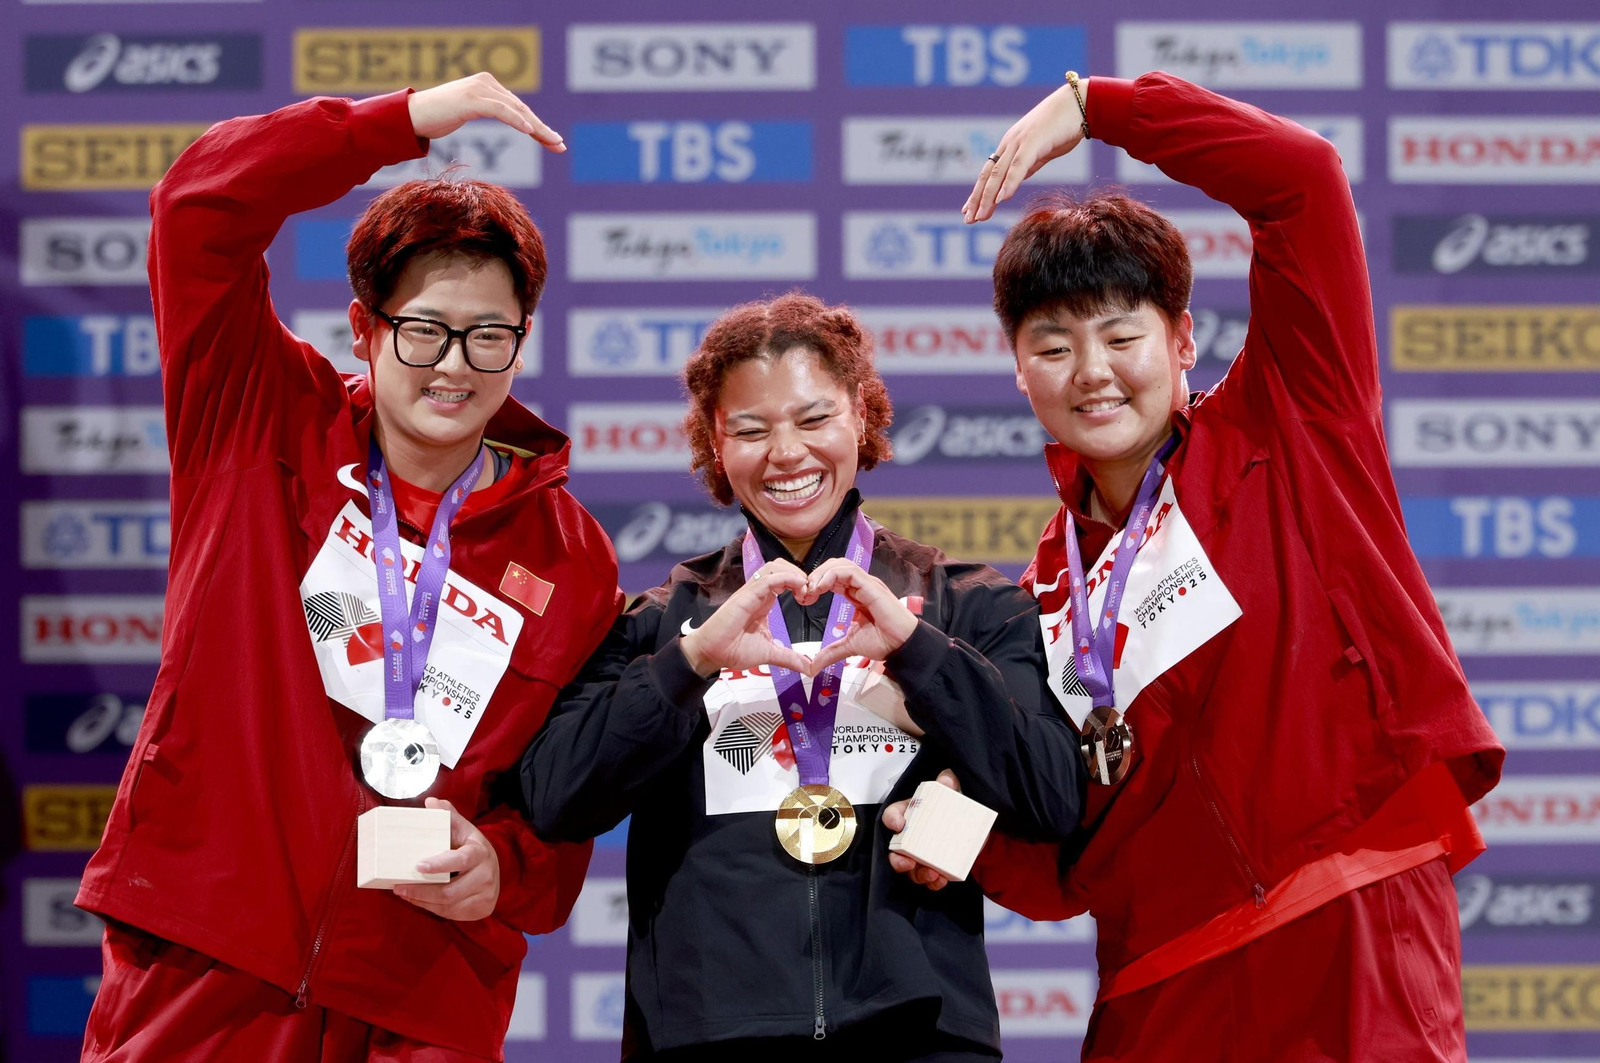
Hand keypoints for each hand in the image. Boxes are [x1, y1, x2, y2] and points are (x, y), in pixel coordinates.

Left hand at [393, 798, 500, 920]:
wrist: (493, 868)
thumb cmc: (471, 847)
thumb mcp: (462, 829)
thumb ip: (448, 815)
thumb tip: (431, 802)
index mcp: (480, 852)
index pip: (461, 860)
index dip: (440, 865)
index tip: (418, 865)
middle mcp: (486, 875)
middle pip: (450, 891)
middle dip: (421, 891)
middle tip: (398, 886)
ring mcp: (486, 894)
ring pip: (448, 905)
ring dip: (422, 901)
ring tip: (403, 893)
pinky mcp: (481, 909)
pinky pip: (450, 913)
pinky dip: (431, 908)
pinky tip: (418, 900)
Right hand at [407, 71, 564, 149]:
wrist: (411, 116)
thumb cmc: (436, 117)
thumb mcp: (467, 112)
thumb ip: (487, 110)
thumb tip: (506, 119)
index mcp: (488, 86)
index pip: (519, 108)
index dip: (538, 126)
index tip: (554, 142)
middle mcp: (486, 83)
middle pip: (522, 109)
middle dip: (542, 129)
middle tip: (560, 146)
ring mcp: (479, 90)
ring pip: (516, 110)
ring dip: (536, 128)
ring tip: (552, 142)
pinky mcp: (471, 99)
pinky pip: (500, 110)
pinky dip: (516, 120)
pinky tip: (529, 130)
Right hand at [680, 559, 812, 677]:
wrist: (710, 654)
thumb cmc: (732, 650)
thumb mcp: (769, 654)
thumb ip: (790, 658)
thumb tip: (810, 668)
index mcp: (764, 601)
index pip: (784, 578)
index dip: (801, 583)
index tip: (810, 600)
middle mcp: (758, 593)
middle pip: (781, 566)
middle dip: (799, 574)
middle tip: (809, 593)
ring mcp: (751, 592)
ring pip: (774, 566)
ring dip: (794, 574)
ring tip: (803, 591)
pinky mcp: (746, 596)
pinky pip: (768, 578)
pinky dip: (786, 578)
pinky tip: (798, 589)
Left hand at [800, 558, 918, 674]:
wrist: (902, 646)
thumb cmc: (885, 642)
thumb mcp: (850, 646)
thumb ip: (831, 652)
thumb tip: (813, 666)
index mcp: (856, 594)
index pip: (833, 578)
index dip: (816, 584)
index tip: (804, 599)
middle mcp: (862, 586)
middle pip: (834, 566)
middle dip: (815, 575)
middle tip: (804, 592)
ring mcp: (867, 583)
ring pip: (840, 564)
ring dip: (821, 573)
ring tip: (811, 589)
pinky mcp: (871, 585)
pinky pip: (849, 571)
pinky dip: (831, 575)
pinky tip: (820, 587)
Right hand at [883, 769, 960, 890]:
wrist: (975, 826)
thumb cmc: (954, 807)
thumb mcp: (953, 791)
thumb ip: (949, 783)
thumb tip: (946, 780)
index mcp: (910, 814)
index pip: (892, 815)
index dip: (892, 820)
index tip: (898, 825)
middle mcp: (910, 836)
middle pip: (895, 850)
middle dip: (897, 859)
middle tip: (908, 861)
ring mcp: (921, 854)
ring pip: (910, 869)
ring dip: (917, 874)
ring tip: (931, 873)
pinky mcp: (935, 866)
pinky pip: (928, 879)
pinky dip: (933, 882)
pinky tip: (941, 879)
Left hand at [963, 77, 1089, 222]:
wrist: (1079, 103)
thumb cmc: (1063, 126)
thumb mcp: (1042, 152)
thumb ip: (1028, 165)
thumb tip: (1015, 181)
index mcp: (1011, 146)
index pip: (989, 174)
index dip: (978, 193)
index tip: (969, 211)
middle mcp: (1010, 144)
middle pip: (988, 176)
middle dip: (977, 200)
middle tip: (968, 220)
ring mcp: (1019, 142)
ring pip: (999, 173)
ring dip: (988, 197)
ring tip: (980, 216)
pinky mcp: (1033, 141)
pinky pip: (1019, 165)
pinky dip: (1009, 183)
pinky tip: (1002, 199)